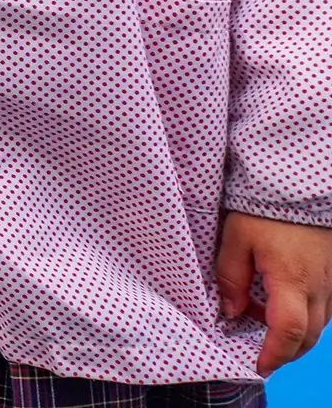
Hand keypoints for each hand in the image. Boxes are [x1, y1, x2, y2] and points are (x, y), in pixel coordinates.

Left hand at [217, 210, 331, 374]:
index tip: (258, 366)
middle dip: (284, 352)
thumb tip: (230, 311)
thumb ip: (231, 276)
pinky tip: (283, 303)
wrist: (300, 186)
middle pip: (307, 336)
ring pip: (319, 324)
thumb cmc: (265, 208)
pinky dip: (307, 315)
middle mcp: (321, 287)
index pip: (288, 331)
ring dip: (294, 332)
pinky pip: (327, 307)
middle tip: (260, 354)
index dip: (274, 354)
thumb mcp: (236, 237)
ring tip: (262, 320)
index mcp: (293, 280)